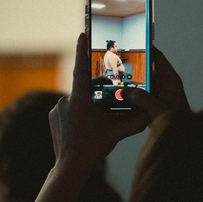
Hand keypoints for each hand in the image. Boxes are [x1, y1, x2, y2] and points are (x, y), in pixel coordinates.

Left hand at [49, 33, 148, 169]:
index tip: (82, 34)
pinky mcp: (52, 117)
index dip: (82, 50)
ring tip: (95, 121)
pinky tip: (84, 127)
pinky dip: (77, 114)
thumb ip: (134, 123)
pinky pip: (67, 109)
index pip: (81, 69)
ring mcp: (56, 109)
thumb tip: (150, 115)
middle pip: (84, 89)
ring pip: (76, 100)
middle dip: (95, 93)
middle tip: (106, 101)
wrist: (69, 167)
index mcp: (80, 99)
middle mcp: (65, 100)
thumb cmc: (92, 148)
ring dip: (87, 106)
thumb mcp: (116, 134)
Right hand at [124, 45, 190, 118]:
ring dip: (134, 83)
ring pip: (145, 84)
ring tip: (117, 79)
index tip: (134, 43)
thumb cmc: (178, 122)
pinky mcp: (158, 106)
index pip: (158, 58)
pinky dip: (135, 96)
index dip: (147, 49)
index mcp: (170, 80)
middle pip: (149, 70)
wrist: (186, 140)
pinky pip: (144, 96)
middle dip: (136, 68)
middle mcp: (167, 86)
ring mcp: (162, 96)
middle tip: (120, 63)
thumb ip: (140, 98)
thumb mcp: (156, 108)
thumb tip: (124, 91)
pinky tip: (123, 97)